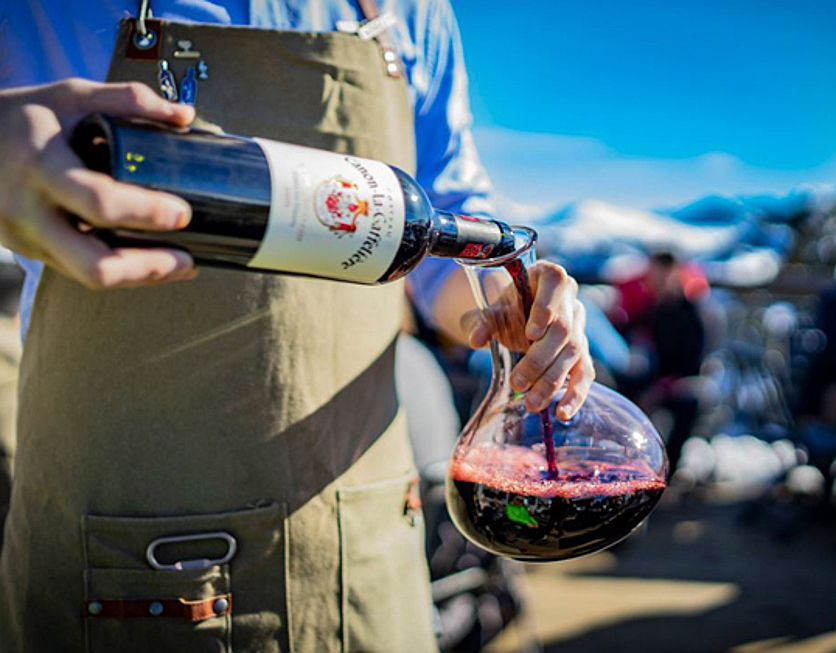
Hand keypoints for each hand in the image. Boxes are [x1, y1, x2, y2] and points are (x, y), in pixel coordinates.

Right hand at [0, 78, 196, 288]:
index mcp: (42, 166)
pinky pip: (80, 272)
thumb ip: (128, 101)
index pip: (98, 202)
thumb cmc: (21, 117)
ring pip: (89, 278)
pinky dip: (121, 271)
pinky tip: (150, 262)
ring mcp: (29, 237)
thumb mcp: (70, 96)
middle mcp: (31, 210)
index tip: (182, 213)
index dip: (145, 212)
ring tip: (180, 265)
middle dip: (149, 267)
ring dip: (142, 277)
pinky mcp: (32, 251)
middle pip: (94, 264)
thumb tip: (183, 115)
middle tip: (187, 257)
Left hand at [462, 261, 594, 419]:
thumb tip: (476, 339)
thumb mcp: (487, 312)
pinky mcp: (582, 352)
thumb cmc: (503, 310)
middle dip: (540, 359)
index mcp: (548, 276)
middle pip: (563, 328)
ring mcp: (579, 327)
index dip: (546, 307)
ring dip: (552, 380)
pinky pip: (585, 373)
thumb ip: (480, 322)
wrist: (513, 318)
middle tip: (518, 383)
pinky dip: (575, 394)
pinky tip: (562, 412)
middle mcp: (570, 300)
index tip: (530, 333)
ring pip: (573, 353)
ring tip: (532, 404)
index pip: (555, 283)